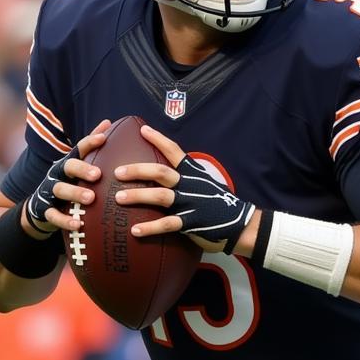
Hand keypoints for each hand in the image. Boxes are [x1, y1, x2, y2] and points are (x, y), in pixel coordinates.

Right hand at [22, 120, 110, 236]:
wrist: (39, 209)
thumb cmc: (67, 183)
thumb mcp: (77, 165)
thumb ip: (91, 147)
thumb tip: (109, 122)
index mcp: (67, 163)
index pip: (78, 149)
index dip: (89, 142)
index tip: (103, 138)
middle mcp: (57, 174)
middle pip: (67, 167)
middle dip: (82, 169)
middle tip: (97, 174)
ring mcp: (49, 192)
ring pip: (60, 189)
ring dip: (75, 193)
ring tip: (91, 199)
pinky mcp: (45, 211)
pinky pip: (54, 215)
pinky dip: (65, 220)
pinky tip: (77, 224)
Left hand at [113, 125, 255, 253]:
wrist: (242, 224)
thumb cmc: (217, 203)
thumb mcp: (203, 183)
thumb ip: (184, 177)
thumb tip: (161, 173)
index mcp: (192, 173)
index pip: (174, 151)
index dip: (158, 139)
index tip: (142, 129)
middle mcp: (190, 185)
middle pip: (161, 172)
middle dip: (138, 170)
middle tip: (117, 171)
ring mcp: (190, 203)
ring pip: (161, 196)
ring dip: (138, 196)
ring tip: (118, 198)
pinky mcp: (191, 223)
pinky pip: (167, 224)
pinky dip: (150, 227)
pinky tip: (134, 231)